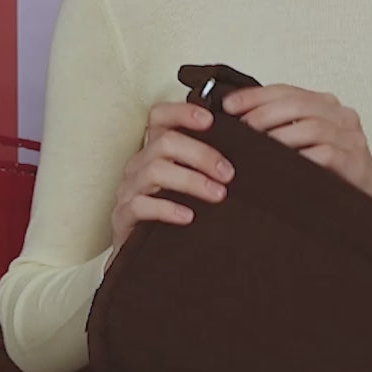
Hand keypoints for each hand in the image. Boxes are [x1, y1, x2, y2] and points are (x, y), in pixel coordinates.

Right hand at [107, 100, 234, 265]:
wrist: (150, 258)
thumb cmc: (176, 213)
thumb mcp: (191, 184)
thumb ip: (208, 166)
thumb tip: (248, 155)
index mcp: (155, 150)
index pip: (159, 117)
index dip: (182, 112)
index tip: (210, 120)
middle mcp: (139, 164)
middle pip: (164, 142)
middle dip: (201, 154)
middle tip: (228, 173)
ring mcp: (129, 189)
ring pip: (154, 171)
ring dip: (191, 181)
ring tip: (218, 195)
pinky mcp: (123, 215)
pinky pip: (141, 205)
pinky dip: (167, 208)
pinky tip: (189, 216)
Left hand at [222, 84, 371, 207]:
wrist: (369, 199)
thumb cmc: (332, 171)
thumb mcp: (307, 141)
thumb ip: (284, 127)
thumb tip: (238, 120)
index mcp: (328, 105)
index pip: (288, 90)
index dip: (256, 95)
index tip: (230, 105)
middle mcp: (343, 117)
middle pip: (299, 104)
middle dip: (265, 114)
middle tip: (242, 127)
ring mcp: (352, 139)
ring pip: (312, 127)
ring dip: (280, 136)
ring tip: (257, 146)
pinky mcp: (355, 163)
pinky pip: (325, 154)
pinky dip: (301, 157)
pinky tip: (280, 164)